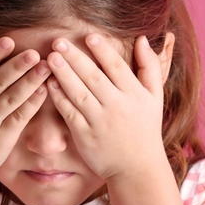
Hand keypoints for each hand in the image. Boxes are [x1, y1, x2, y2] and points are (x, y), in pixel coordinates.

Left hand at [43, 33, 165, 180]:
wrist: (137, 168)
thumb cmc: (146, 127)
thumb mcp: (155, 96)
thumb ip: (150, 66)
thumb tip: (142, 38)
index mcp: (134, 95)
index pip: (116, 67)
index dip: (103, 51)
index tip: (89, 36)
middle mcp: (117, 106)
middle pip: (93, 77)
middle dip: (75, 58)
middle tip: (59, 41)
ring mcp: (99, 122)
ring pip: (78, 93)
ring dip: (63, 74)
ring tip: (51, 58)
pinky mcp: (85, 135)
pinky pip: (69, 112)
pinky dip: (59, 97)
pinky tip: (49, 83)